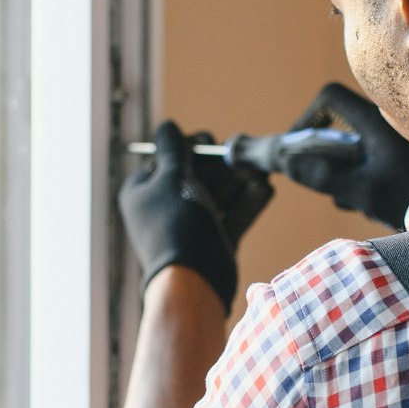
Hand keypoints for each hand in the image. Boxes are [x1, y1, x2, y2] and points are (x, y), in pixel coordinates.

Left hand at [118, 121, 267, 308]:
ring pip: (218, 195)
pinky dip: (247, 204)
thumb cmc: (177, 223)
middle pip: (197, 175)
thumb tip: (167, 126)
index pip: (168, 156)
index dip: (192, 148)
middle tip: (239, 161)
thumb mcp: (172, 177)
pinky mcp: (213, 242)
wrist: (194, 281)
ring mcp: (189, 225)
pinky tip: (266, 189)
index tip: (210, 147)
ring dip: (239, 183)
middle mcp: (164, 206)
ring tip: (261, 171)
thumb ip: (172, 148)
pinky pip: (231, 216)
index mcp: (143, 190)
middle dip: (221, 168)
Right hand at [282, 82, 408, 229]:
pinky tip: (380, 205)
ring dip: (346, 177)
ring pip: (354, 151)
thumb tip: (287, 161)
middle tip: (330, 186)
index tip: (297, 150)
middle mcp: (387, 124)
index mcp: (376, 119)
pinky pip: (371, 163)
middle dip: (326, 161)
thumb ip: (322, 176)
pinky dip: (365, 183)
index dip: (307, 119)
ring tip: (361, 201)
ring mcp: (396, 142)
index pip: (330, 97)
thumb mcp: (363, 190)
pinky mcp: (404, 160)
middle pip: (337, 129)